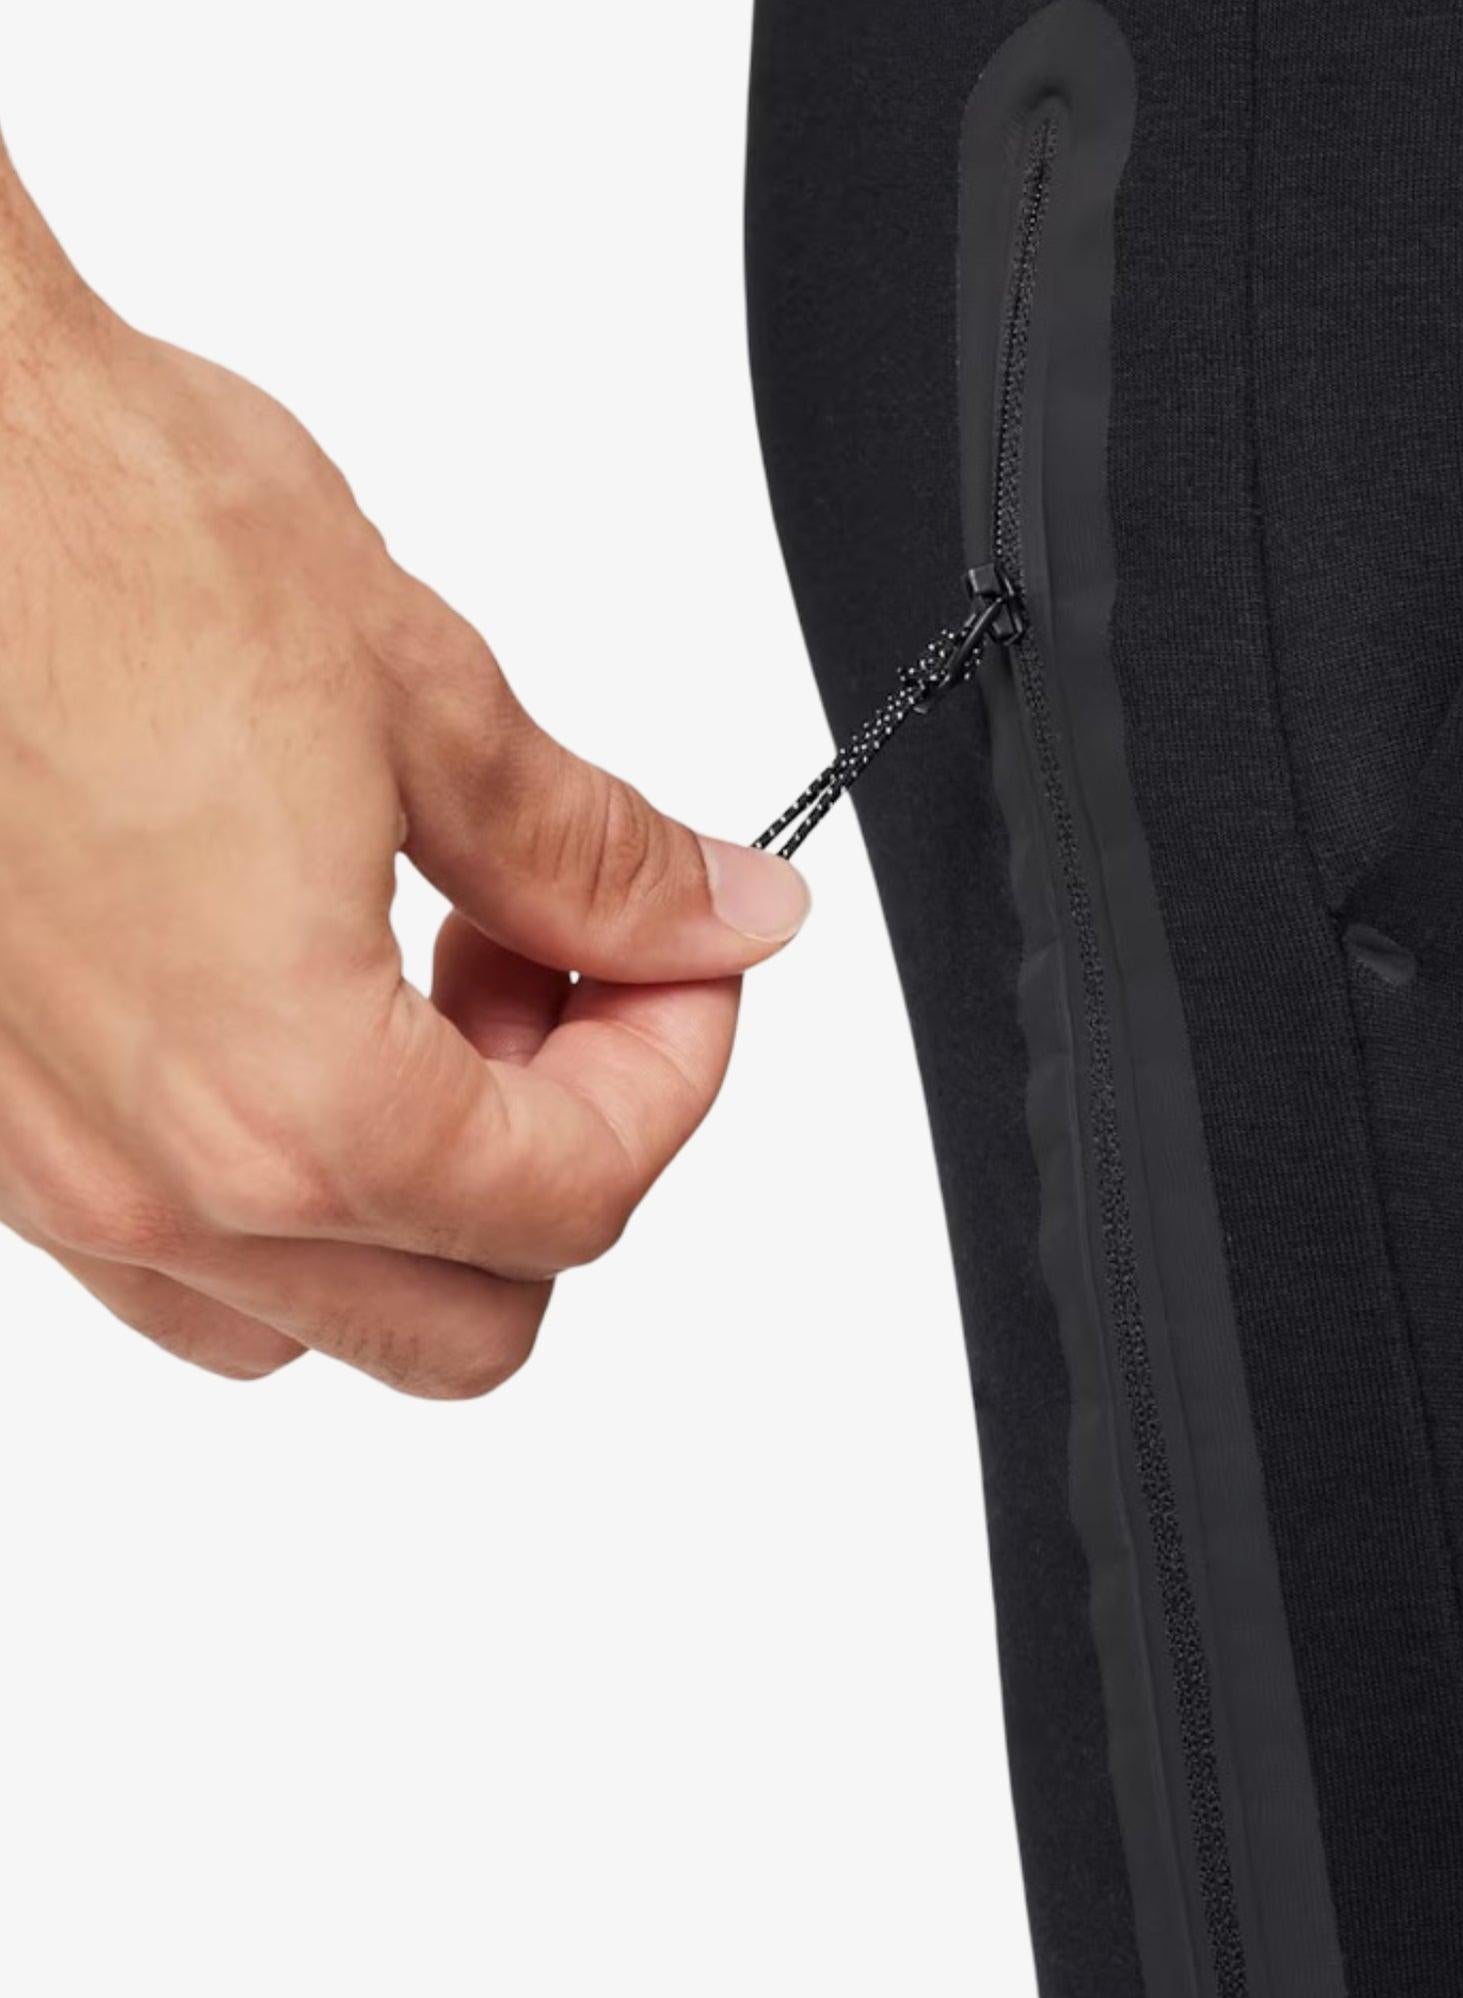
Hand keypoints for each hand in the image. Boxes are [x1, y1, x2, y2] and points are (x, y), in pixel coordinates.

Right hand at [0, 142, 807, 1396]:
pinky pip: (184, 1251)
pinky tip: (312, 999)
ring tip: (439, 988)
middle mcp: (151, 1184)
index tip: (689, 960)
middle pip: (470, 1322)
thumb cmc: (86, 540)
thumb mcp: (424, 703)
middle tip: (572, 981)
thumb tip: (724, 918)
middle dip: (568, 1159)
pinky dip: (294, 1172)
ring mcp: (47, 1175)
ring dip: (433, 1192)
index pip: (582, 1197)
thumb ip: (602, 863)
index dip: (681, 1070)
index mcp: (285, 1100)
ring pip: (320, 1313)